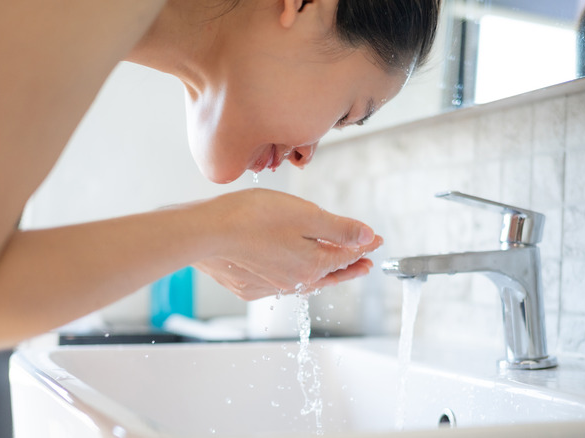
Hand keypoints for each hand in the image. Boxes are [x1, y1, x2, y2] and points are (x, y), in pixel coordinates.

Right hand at [194, 189, 382, 299]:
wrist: (207, 232)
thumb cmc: (253, 216)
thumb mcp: (306, 215)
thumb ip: (339, 229)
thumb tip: (368, 238)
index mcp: (313, 264)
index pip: (347, 255)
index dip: (364, 245)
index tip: (378, 240)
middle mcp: (295, 281)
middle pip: (329, 273)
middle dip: (349, 266)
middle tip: (364, 263)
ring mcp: (270, 286)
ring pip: (305, 281)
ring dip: (322, 274)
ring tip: (333, 269)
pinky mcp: (248, 285)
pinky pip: (280, 283)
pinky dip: (293, 276)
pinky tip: (290, 270)